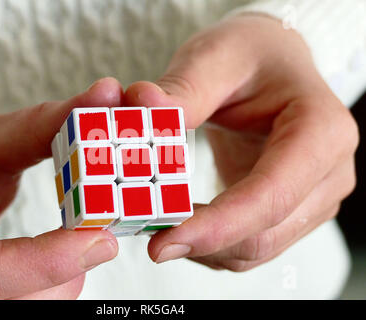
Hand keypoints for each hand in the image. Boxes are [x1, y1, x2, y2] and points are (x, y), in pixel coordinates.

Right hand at [0, 77, 121, 298]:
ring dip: (68, 268)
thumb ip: (40, 128)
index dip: (44, 261)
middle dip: (67, 261)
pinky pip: (44, 304)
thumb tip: (104, 95)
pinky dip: (63, 278)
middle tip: (96, 225)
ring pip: (41, 305)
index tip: (101, 238)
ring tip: (62, 231)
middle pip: (19, 299)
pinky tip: (55, 251)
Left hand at [123, 15, 358, 270]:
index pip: (270, 196)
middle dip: (200, 242)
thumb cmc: (250, 55)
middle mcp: (327, 173)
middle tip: (145, 234)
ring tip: (157, 222)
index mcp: (320, 131)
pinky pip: (247, 247)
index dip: (216, 227)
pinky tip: (180, 223)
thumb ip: (181, 89)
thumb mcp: (215, 57)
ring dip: (200, 247)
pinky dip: (209, 244)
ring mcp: (311, 198)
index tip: (162, 241)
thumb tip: (141, 106)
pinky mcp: (288, 210)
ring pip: (252, 251)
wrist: (270, 65)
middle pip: (262, 235)